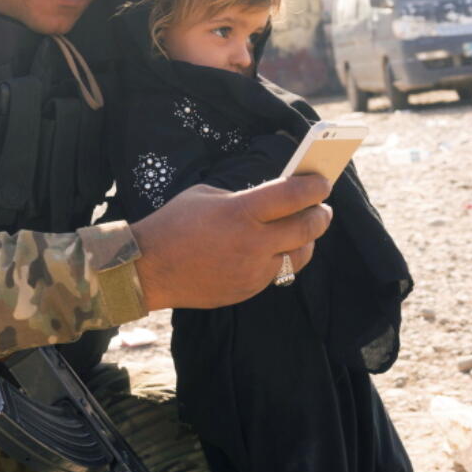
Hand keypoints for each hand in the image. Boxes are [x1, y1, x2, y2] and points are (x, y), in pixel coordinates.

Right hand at [130, 174, 331, 310]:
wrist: (148, 268)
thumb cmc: (173, 223)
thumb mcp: (207, 196)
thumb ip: (243, 198)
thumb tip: (272, 199)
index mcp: (241, 211)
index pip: (294, 195)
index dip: (315, 187)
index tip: (323, 182)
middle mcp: (253, 242)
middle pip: (308, 227)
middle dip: (321, 214)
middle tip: (322, 207)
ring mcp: (253, 270)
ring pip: (300, 255)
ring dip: (306, 240)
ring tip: (302, 230)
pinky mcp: (248, 290)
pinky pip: (277, 273)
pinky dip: (280, 259)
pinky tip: (272, 250)